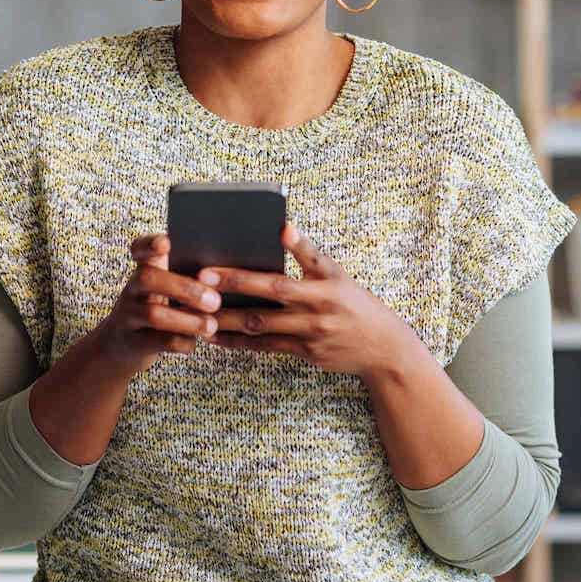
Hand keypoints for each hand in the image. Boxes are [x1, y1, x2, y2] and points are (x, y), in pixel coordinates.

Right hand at [90, 235, 223, 375]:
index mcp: (144, 270)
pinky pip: (158, 341)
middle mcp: (132, 289)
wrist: (122, 346)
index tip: (165, 243)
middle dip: (184, 288)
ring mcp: (128, 316)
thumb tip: (228, 275)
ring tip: (211, 325)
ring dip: (188, 320)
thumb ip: (187, 275)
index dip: (149, 243)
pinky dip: (181, 342)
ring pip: (154, 314)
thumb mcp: (164, 287)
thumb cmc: (156, 308)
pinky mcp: (132, 342)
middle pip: (148, 278)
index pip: (139, 248)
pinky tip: (194, 342)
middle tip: (215, 301)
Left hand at [198, 225, 424, 380]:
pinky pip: (265, 347)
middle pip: (269, 297)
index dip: (263, 263)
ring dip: (227, 319)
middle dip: (233, 287)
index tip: (230, 257)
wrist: (383, 348)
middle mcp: (318, 308)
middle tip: (199, 280)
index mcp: (326, 283)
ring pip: (261, 326)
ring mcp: (310, 334)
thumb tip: (283, 227)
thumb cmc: (356, 303)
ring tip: (197, 312)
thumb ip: (308, 254)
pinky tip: (216, 337)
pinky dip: (239, 341)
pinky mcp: (305, 354)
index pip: (290, 269)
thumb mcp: (338, 275)